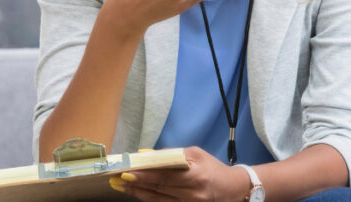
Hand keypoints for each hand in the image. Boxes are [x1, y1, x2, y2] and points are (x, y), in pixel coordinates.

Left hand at [111, 146, 250, 200]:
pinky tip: (137, 193)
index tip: (127, 171)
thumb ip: (170, 154)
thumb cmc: (212, 167)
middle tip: (118, 179)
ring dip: (138, 193)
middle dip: (136, 184)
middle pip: (159, 189)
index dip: (145, 175)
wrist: (232, 189)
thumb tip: (145, 155)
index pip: (165, 175)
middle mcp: (193, 193)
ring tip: (122, 187)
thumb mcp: (195, 154)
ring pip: (158, 200)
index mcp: (196, 175)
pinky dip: (149, 199)